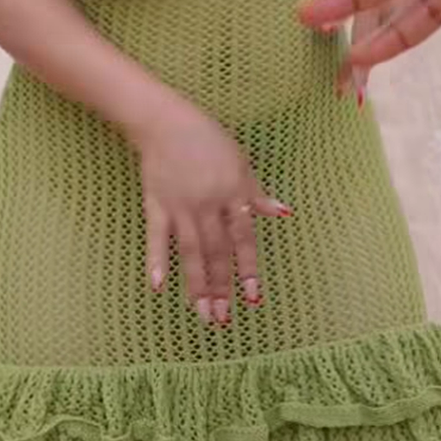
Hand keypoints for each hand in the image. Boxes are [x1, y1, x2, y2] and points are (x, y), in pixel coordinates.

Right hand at [138, 98, 290, 324]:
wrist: (165, 121)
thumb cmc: (207, 138)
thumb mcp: (241, 161)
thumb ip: (256, 192)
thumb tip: (284, 212)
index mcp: (232, 193)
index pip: (243, 238)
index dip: (248, 268)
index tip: (253, 298)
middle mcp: (208, 204)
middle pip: (216, 252)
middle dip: (221, 287)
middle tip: (223, 319)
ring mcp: (180, 206)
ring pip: (190, 251)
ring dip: (196, 284)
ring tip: (201, 313)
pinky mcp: (156, 204)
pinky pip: (156, 236)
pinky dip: (156, 260)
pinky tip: (158, 286)